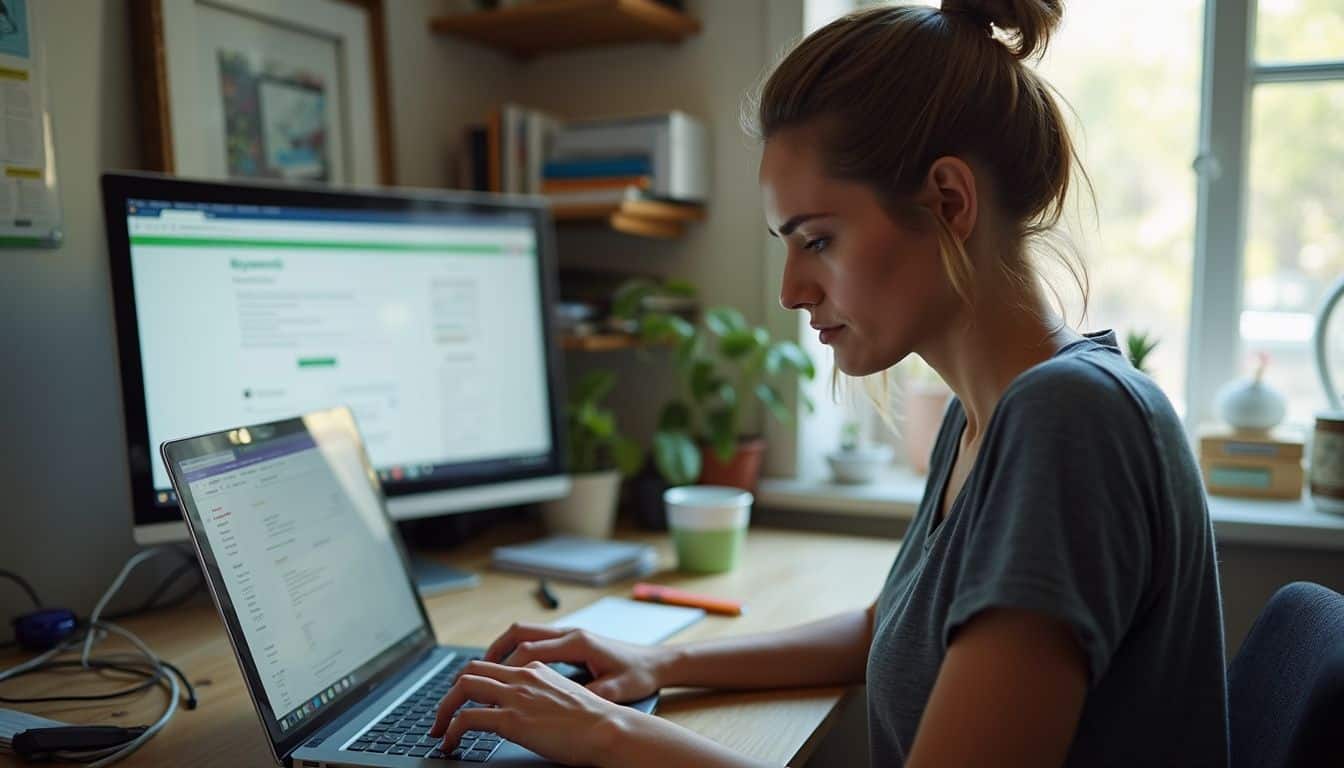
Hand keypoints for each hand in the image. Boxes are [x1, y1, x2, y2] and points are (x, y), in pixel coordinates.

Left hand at [429, 659, 626, 765]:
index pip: (494, 667)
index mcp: (537, 669)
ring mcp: (515, 696)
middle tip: (443, 712)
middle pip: (471, 670)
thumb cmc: (597, 720)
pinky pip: (466, 718)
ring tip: (437, 729)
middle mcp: (522, 676)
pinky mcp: (511, 719)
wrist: (608, 728)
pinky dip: (450, 730)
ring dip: (443, 709)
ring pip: (462, 688)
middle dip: (450, 691)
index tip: (466, 699)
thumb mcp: (569, 698)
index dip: (474, 682)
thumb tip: (535, 711)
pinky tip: (448, 743)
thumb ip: (547, 696)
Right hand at [484, 622, 671, 702]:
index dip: (507, 666)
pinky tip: (509, 671)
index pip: (531, 648)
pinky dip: (516, 651)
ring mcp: (569, 635)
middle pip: (520, 632)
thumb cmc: (639, 675)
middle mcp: (570, 634)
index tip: (489, 684)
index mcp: (578, 644)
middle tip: (472, 673)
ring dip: (502, 648)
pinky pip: (534, 640)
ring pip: (524, 632)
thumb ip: (593, 697)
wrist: (657, 662)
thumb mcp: (617, 690)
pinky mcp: (570, 641)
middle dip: (493, 651)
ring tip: (483, 670)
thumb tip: (571, 708)